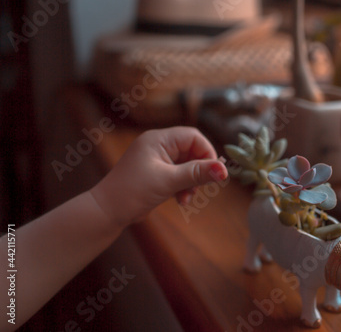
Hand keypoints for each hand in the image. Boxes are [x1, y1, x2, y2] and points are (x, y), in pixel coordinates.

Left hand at [90, 127, 227, 226]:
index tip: (213, 172)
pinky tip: (181, 200)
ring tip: (187, 198)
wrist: (107, 212)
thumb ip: (197, 174)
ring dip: (191, 182)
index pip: (193, 137)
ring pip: (187, 165)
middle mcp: (158, 146)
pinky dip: (183, 187)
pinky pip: (179, 175)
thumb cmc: (132, 192)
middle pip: (192, 151)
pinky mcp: (156, 173)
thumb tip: (224, 170)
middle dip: (198, 171)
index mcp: (158, 139)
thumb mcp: (168, 181)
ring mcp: (157, 160)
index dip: (206, 153)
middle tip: (199, 188)